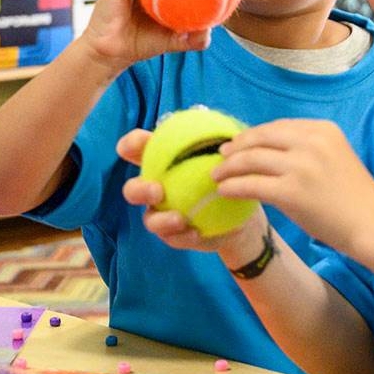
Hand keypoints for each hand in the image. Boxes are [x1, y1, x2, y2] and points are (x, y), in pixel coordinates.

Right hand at [116, 128, 267, 262]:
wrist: (242, 215)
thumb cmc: (228, 178)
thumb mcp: (226, 157)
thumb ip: (219, 142)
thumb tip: (223, 135)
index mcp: (161, 164)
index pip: (137, 150)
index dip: (131, 144)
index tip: (138, 143)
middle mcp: (155, 190)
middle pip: (133, 190)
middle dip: (139, 190)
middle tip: (158, 190)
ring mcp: (162, 215)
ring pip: (150, 220)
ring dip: (161, 220)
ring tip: (180, 218)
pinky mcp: (174, 236)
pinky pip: (172, 239)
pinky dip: (183, 236)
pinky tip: (197, 232)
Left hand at [213, 119, 373, 251]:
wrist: (373, 224)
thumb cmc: (356, 198)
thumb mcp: (335, 158)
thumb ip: (308, 150)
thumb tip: (270, 153)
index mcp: (323, 130)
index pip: (278, 127)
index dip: (255, 134)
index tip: (241, 142)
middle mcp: (311, 142)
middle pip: (260, 137)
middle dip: (237, 146)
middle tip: (221, 155)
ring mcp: (300, 166)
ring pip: (251, 160)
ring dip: (229, 167)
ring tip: (217, 175)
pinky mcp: (291, 192)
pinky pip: (251, 185)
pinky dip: (233, 186)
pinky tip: (224, 191)